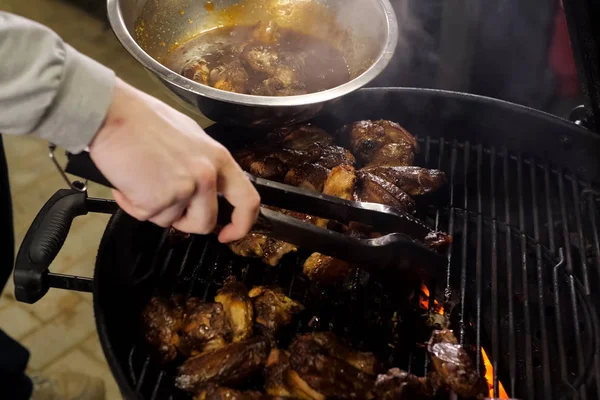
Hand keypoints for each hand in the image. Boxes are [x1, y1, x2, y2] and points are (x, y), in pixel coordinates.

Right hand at [89, 78, 259, 241]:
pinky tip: (126, 181)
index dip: (241, 224)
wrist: (111, 112)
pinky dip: (132, 204)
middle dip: (184, 221)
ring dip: (154, 208)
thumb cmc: (142, 120)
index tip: (228, 234)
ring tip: (140, 179)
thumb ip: (202, 165)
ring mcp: (184, 190)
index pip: (248, 201)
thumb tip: (203, 189)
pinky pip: (145, 216)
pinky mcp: (157, 200)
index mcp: (218, 159)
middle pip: (205, 223)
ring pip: (171, 221)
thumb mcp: (190, 138)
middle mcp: (207, 176)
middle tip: (164, 203)